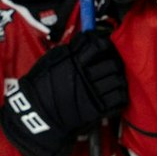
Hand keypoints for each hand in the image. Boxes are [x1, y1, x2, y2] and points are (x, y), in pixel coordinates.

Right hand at [0, 29, 128, 155]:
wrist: (36, 113)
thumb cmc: (40, 86)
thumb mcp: (50, 61)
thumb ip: (70, 51)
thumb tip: (86, 42)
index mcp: (74, 61)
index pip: (98, 45)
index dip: (104, 44)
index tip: (104, 46)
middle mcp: (85, 76)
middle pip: (112, 62)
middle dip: (115, 61)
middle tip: (113, 62)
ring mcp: (92, 93)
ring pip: (119, 80)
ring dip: (120, 78)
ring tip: (116, 78)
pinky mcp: (97, 110)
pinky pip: (118, 100)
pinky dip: (120, 95)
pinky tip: (116, 93)